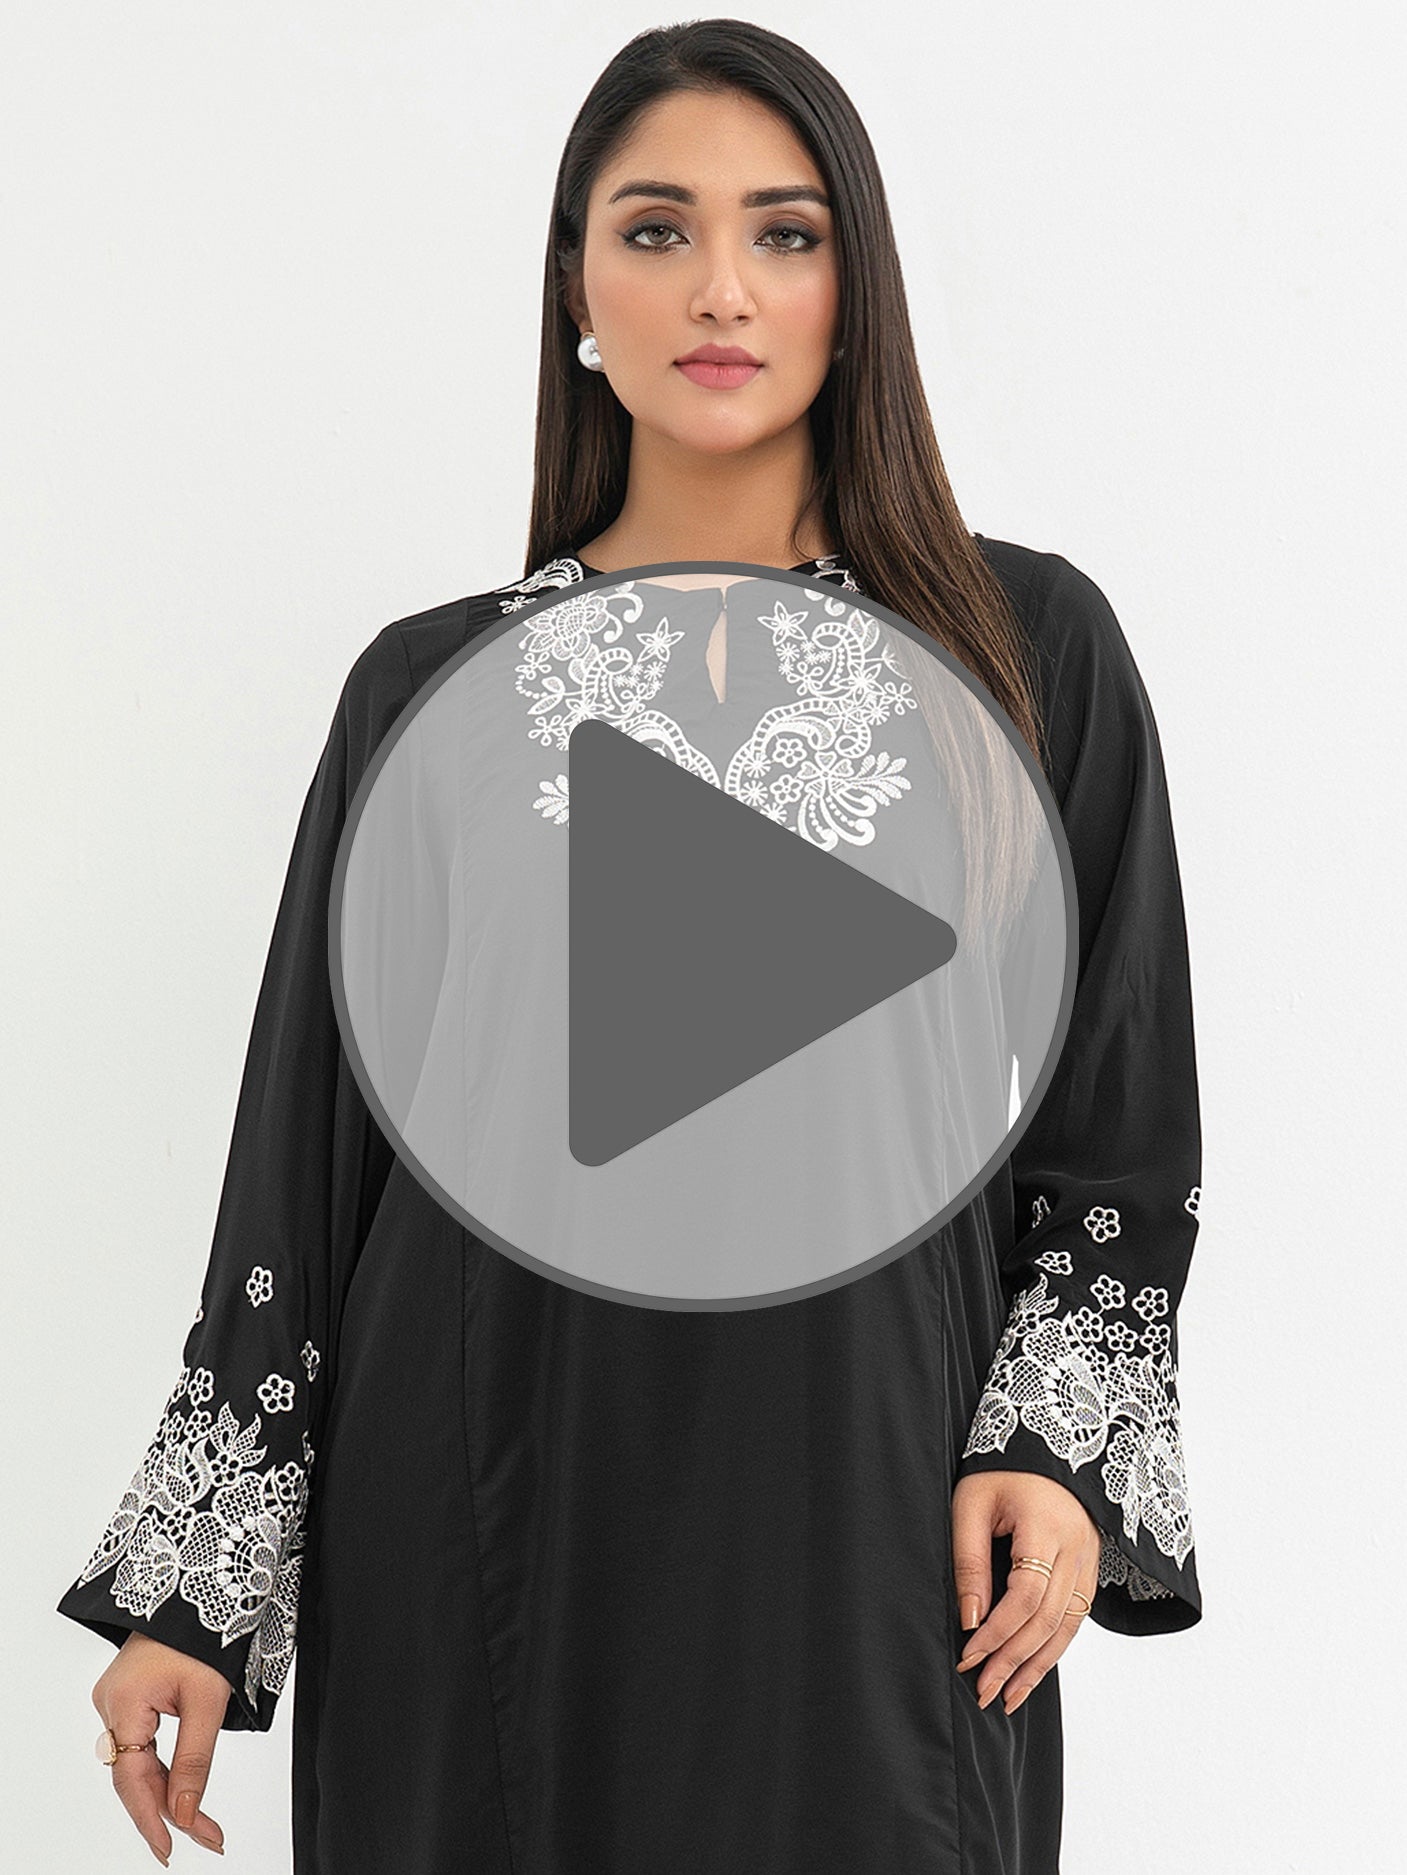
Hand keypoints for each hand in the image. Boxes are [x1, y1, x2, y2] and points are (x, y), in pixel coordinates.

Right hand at [92, 1631, 230, 1862]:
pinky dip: (160, 1768)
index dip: (153, 1817)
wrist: (198, 1587)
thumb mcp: (208, 1699)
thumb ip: (195, 1759)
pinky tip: (177, 1791)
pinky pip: (139, 1744)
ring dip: (165, 1793)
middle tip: (205, 1838)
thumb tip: (186, 1813)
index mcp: (123, 1701)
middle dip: (168, 1810)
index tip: (174, 1848)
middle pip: (133, 1775)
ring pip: (136, 1763)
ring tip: (199, 1824)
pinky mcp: (127, 1697)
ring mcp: (115, 1700)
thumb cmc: (205, 1634)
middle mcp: (110, 1703)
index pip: (133, 1778)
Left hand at [951, 1469, 1099, 1715]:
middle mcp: (1077, 1547)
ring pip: (1068, 1626)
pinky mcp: (1090, 1567)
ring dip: (1038, 1666)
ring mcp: (1090, 1558)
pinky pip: (1076, 1617)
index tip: (968, 1656)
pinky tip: (1032, 1670)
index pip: (1026, 1595)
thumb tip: (969, 1620)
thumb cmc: (1002, 1470)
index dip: (997, 1631)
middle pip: (1048, 1619)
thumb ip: (970, 1560)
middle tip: (983, 1691)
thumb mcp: (971, 1503)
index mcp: (1046, 1525)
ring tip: (1008, 1697)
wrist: (1045, 1445)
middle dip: (1014, 1661)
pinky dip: (1054, 1648)